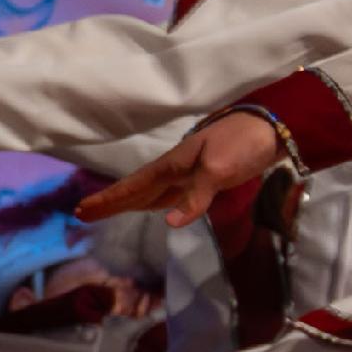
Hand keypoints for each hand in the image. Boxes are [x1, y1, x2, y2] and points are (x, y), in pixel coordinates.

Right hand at [81, 109, 295, 225]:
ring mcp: (188, 173)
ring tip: (104, 211)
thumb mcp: (218, 169)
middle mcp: (174, 170)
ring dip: (127, 202)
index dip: (109, 199)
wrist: (271, 128)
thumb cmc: (242, 143)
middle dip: (109, 202)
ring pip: (150, 192)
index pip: (133, 186)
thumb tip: (169, 223)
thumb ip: (195, 196)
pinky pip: (169, 193)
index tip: (82, 210)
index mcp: (172, 166)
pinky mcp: (204, 178)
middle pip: (135, 190)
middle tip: (81, 215)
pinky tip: (154, 208)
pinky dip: (154, 202)